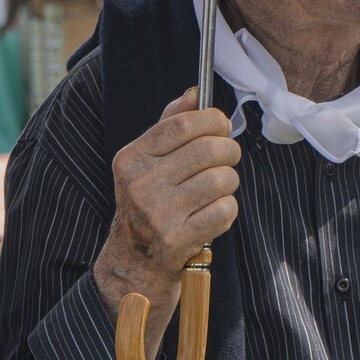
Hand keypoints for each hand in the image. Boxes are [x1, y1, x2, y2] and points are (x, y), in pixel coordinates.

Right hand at [92, 89, 240, 326]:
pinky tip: (213, 214)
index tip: (221, 126)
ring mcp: (158, 214)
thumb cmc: (148, 205)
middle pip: (209, 149)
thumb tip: (194, 94)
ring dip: (228, 183)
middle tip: (226, 159)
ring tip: (216, 190)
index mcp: (131, 159)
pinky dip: (227, 210)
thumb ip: (168, 126)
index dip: (212, 120)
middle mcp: (140, 185)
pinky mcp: (177, 240)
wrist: (134, 265)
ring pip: (222, 179)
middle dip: (228, 152)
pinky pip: (224, 210)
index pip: (183, 124)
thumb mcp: (146, 163)